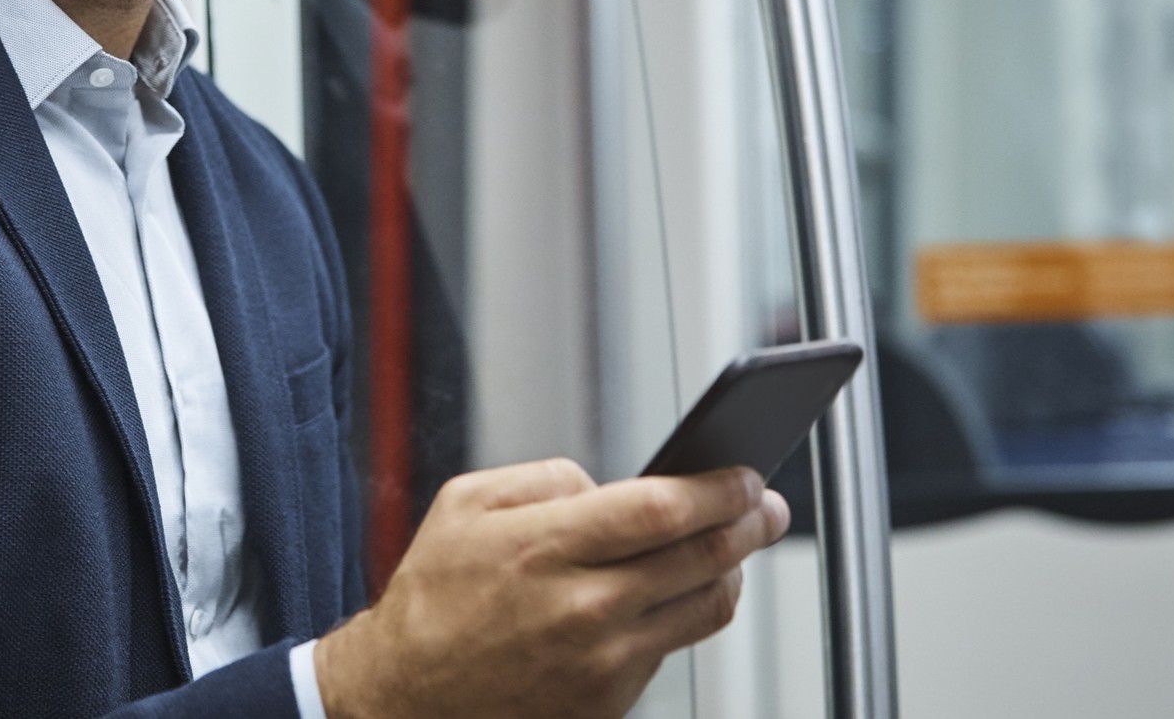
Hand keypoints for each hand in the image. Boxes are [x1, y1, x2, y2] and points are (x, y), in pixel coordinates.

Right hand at [313, 459, 788, 718]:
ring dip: (731, 571)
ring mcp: (602, 662)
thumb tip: (605, 485)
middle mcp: (583, 608)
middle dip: (747, 524)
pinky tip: (674, 591)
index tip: (745, 476)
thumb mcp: (465, 502)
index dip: (717, 490)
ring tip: (732, 548)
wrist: (407, 694)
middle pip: (701, 558)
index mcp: (546, 547)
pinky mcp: (608, 701)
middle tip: (766, 506)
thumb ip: (545, 479)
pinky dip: (681, 613)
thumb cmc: (433, 594)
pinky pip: (670, 648)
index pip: (662, 510)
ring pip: (704, 609)